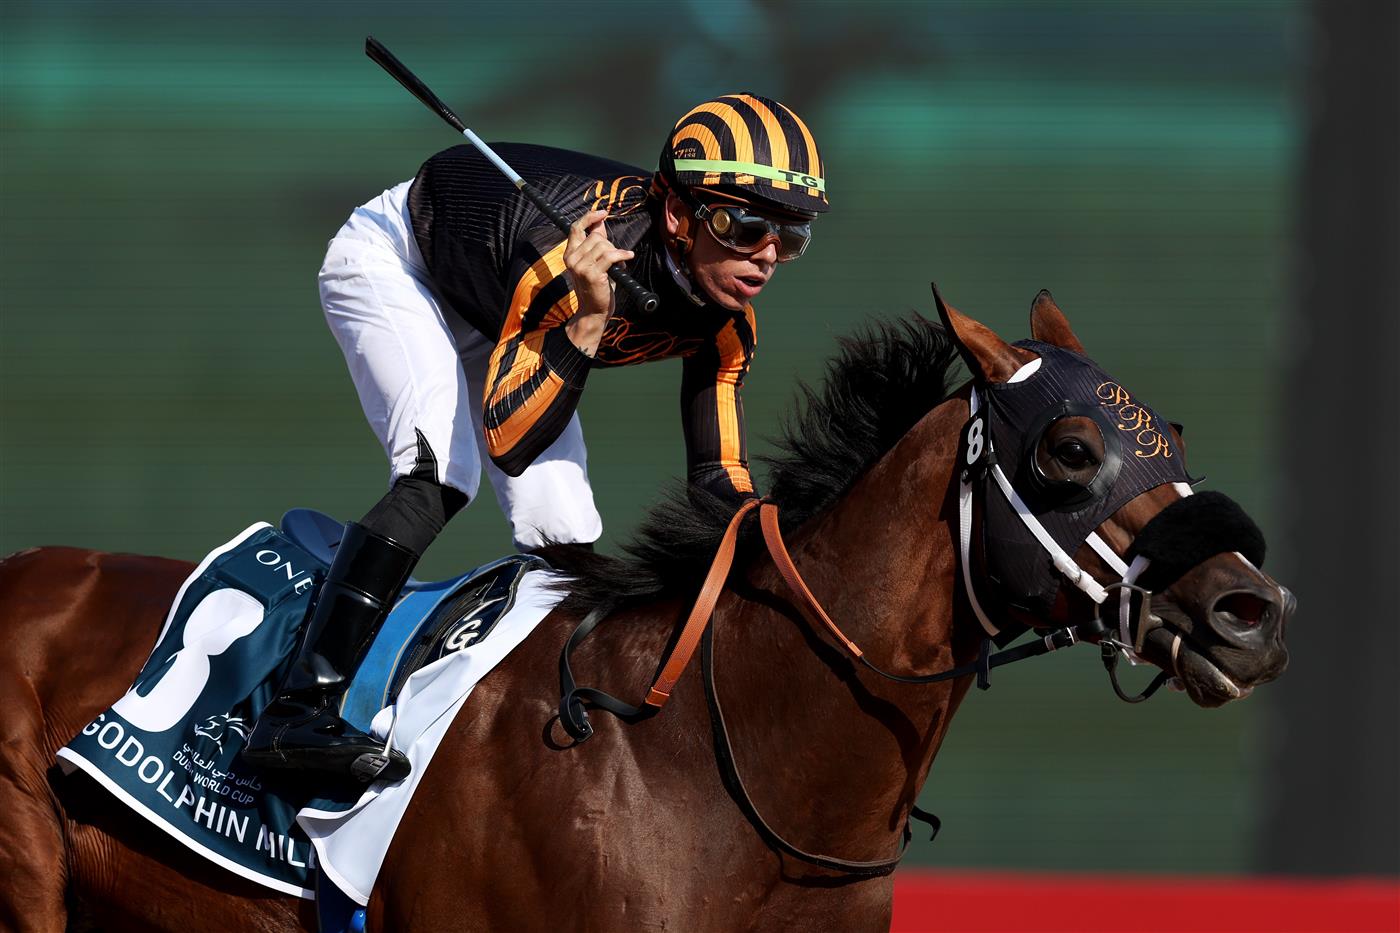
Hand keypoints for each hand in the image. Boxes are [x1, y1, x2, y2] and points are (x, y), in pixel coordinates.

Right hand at [563, 210, 634, 355]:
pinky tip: (628, 257)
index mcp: (569, 254)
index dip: (589, 218)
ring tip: (618, 265)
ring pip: (604, 245)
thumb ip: (596, 243)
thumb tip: (600, 222)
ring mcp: (580, 267)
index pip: (576, 228)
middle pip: (595, 237)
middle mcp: (572, 259)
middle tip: (615, 258)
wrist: (594, 311)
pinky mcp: (592, 274)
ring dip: (616, 253)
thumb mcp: (594, 262)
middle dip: (609, 244)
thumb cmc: (596, 287)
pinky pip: (611, 256)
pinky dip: (622, 255)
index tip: (602, 213)